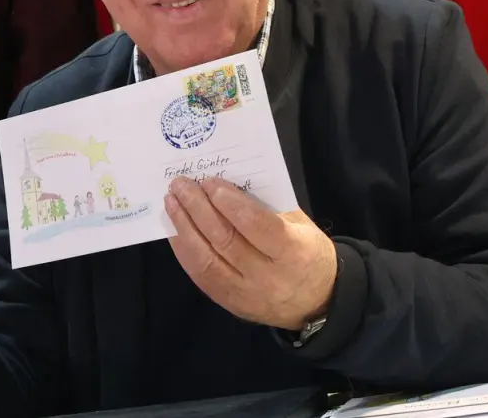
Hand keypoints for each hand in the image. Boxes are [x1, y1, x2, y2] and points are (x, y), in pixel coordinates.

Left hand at [164, 176, 336, 330]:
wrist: (315, 303)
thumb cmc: (308, 254)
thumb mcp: (302, 226)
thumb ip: (270, 207)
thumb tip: (230, 183)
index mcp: (293, 253)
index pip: (257, 226)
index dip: (231, 203)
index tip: (210, 182)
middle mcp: (267, 277)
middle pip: (226, 240)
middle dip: (199, 209)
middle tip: (181, 185)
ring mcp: (245, 294)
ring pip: (207, 259)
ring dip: (184, 227)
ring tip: (171, 202)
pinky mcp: (229, 303)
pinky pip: (200, 275)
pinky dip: (184, 250)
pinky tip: (175, 230)